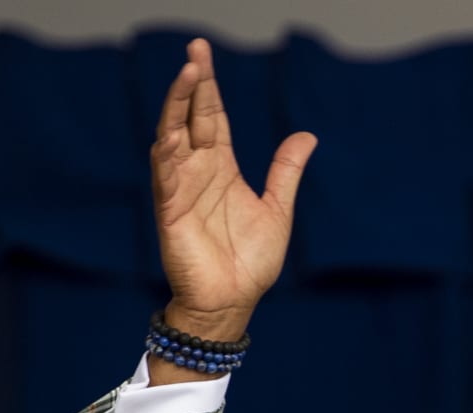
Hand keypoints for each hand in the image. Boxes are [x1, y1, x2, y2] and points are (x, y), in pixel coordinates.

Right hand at [150, 38, 316, 340]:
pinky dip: (167, 152)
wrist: (233, 302)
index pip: (212, 117)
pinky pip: (165, 175)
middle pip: (192, 117)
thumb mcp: (277, 209)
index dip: (209, 88)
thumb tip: (306, 136)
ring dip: (177, 107)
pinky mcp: (170, 210)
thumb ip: (286, 171)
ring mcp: (181, 188)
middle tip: (196, 50)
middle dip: (193, 84)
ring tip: (186, 75)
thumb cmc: (250, 262)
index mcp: (221, 169)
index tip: (203, 55)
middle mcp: (198, 172)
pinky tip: (170, 132)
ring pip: (173, 137)